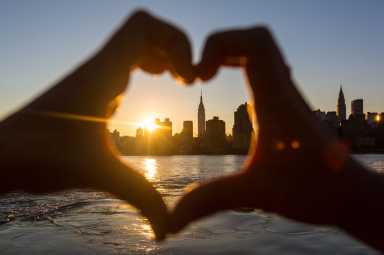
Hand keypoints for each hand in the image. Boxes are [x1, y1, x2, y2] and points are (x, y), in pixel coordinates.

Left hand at [0, 10, 194, 239]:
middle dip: (175, 48)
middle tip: (185, 79)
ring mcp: (95, 74)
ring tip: (175, 80)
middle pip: (145, 30)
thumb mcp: (101, 176)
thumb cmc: (41, 158)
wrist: (1, 155)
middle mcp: (99, 66)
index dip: (176, 42)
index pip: (144, 26)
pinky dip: (145, 64)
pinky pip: (124, 58)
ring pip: (134, 42)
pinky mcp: (91, 86)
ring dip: (160, 54)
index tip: (185, 78)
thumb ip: (141, 200)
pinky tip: (149, 88)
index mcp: (104, 74)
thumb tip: (167, 232)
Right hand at [171, 27, 356, 231]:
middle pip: (256, 39)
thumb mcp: (256, 194)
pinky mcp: (286, 103)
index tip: (200, 76)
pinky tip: (229, 91)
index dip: (220, 45)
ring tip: (208, 76)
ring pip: (262, 51)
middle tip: (200, 74)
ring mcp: (286, 95)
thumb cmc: (314, 191)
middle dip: (220, 46)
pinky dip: (242, 65)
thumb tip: (170, 222)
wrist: (351, 194)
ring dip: (231, 54)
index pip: (255, 44)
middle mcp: (283, 91)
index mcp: (276, 101)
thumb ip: (211, 201)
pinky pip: (265, 68)